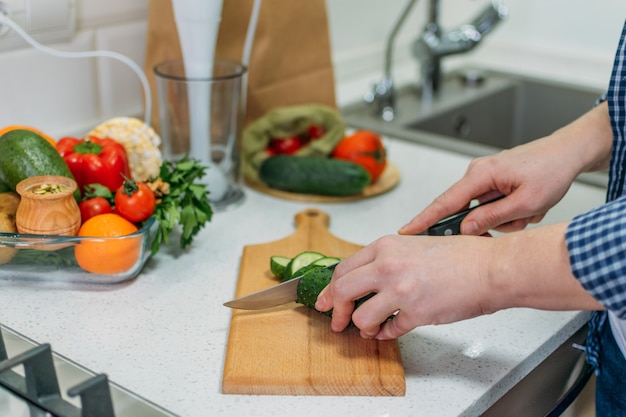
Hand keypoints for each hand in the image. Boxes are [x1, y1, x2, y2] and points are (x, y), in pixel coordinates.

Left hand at [315, 233, 495, 338]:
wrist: (491, 268)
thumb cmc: (462, 256)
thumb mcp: (416, 245)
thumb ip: (388, 260)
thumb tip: (367, 279)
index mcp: (386, 247)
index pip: (343, 268)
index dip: (330, 288)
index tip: (325, 299)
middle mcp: (387, 266)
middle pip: (342, 291)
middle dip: (335, 310)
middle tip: (336, 321)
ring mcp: (400, 291)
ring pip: (361, 316)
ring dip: (362, 326)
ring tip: (370, 328)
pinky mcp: (416, 313)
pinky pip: (390, 330)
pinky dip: (387, 333)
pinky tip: (391, 330)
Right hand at [399, 102, 612, 235]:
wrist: (569, 152)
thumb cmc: (551, 170)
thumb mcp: (526, 203)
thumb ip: (492, 217)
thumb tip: (466, 228)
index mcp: (481, 175)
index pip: (445, 202)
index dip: (424, 219)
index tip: (406, 231)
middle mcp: (478, 173)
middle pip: (467, 211)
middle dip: (490, 223)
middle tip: (515, 221)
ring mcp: (486, 177)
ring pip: (485, 212)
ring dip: (507, 218)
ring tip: (530, 210)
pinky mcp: (496, 181)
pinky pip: (494, 205)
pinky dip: (512, 211)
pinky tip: (529, 205)